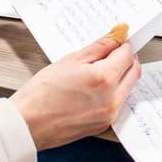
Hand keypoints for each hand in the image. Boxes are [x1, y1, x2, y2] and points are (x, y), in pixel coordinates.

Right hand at [8, 34, 142, 150]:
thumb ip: (98, 48)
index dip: (122, 44)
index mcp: (104, 79)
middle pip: (134, 71)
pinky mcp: (104, 124)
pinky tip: (94, 88)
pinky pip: (118, 103)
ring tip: (98, 71)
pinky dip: (113, 92)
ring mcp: (109, 114)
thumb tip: (115, 37)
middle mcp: (112, 98)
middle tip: (112, 53)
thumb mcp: (69, 61)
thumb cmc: (40, 95)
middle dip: (127, 59)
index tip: (117, 40)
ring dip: (121, 76)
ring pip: (128, 88)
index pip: (127, 54)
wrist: (27, 125)